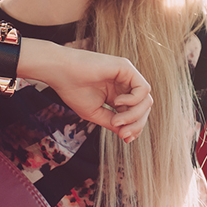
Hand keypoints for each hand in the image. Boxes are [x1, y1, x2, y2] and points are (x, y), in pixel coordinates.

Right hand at [24, 40, 151, 142]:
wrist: (60, 71)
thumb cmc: (73, 90)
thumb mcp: (95, 113)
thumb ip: (113, 123)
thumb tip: (128, 135)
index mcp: (118, 94)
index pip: (136, 112)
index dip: (135, 127)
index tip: (125, 139)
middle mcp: (125, 84)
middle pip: (144, 108)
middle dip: (136, 124)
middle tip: (123, 134)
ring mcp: (127, 75)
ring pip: (146, 100)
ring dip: (134, 116)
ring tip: (116, 121)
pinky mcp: (126, 67)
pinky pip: (143, 88)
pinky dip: (133, 101)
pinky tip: (117, 102)